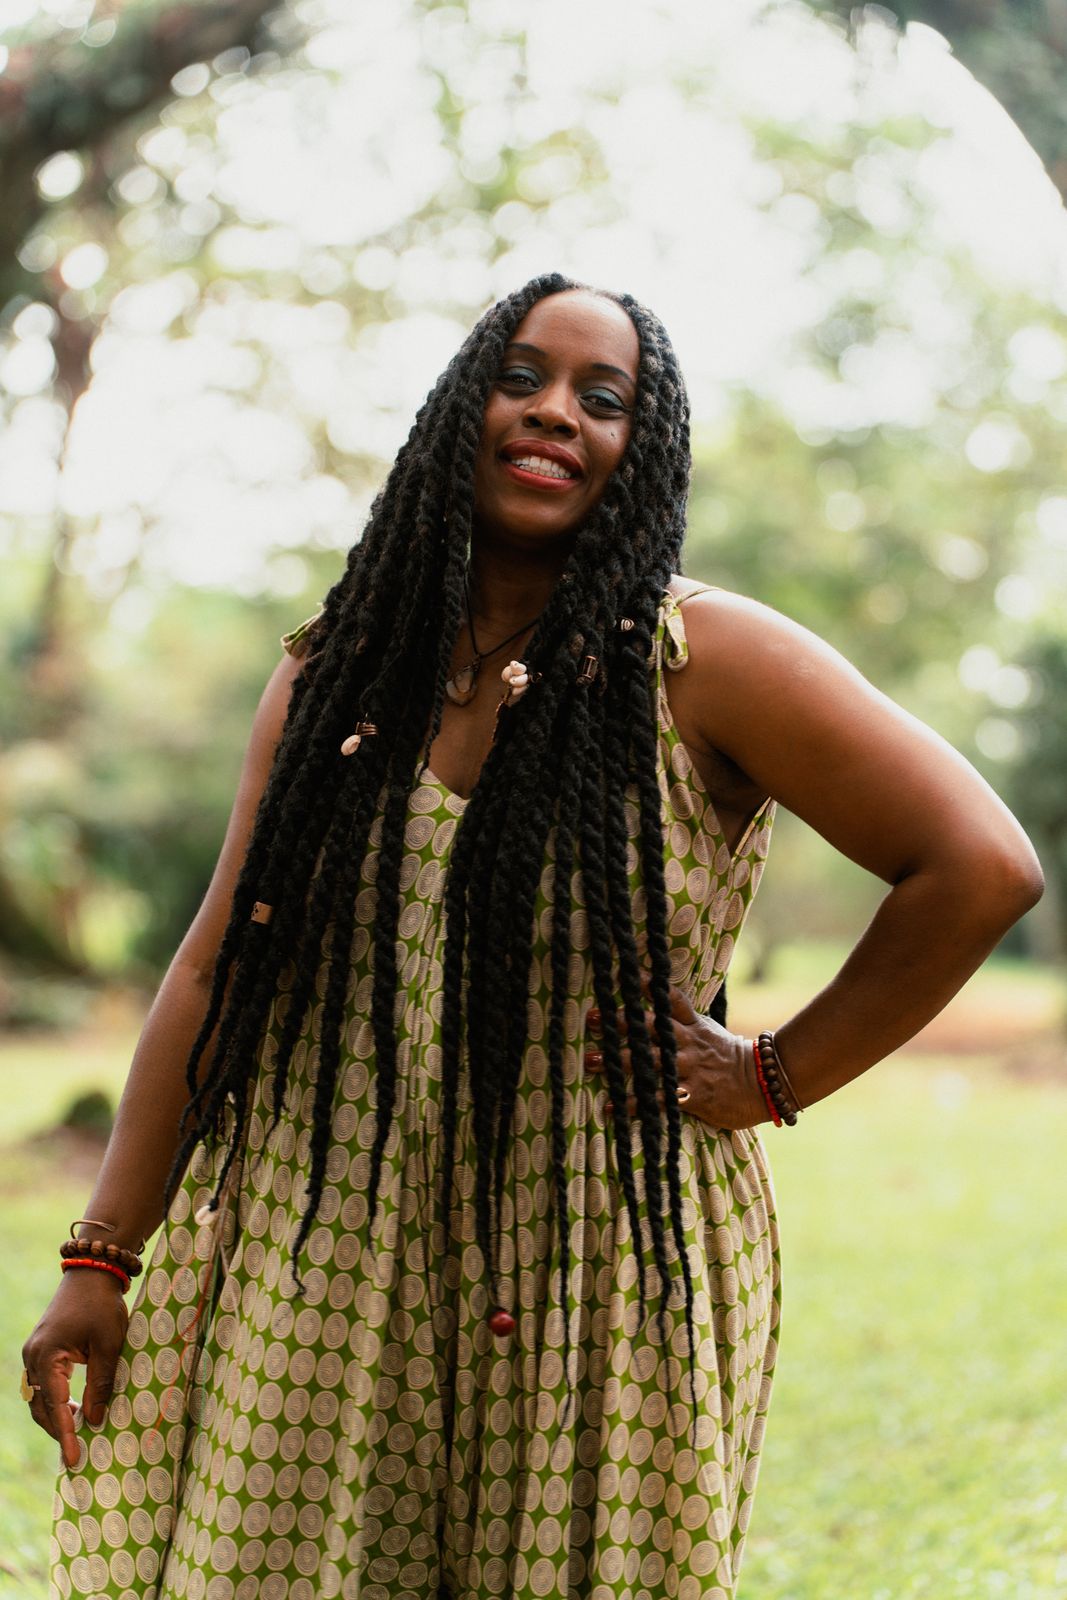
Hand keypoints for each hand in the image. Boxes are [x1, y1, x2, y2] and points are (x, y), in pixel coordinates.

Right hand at [21, 1270, 128, 1469]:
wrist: (92, 1273)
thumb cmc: (102, 1306)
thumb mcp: (108, 1345)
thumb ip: (100, 1383)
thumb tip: (95, 1420)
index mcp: (47, 1356)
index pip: (55, 1406)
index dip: (66, 1434)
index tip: (74, 1458)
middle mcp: (33, 1357)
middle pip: (41, 1407)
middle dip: (58, 1431)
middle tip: (77, 1454)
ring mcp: (33, 1353)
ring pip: (38, 1398)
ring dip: (55, 1418)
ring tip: (77, 1437)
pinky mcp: (40, 1350)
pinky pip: (42, 1385)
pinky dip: (54, 1402)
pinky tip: (73, 1411)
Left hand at [583, 977, 767, 1130]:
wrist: (765, 1085)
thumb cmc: (730, 1058)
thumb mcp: (708, 1031)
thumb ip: (683, 1021)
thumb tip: (656, 1004)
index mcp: (693, 1025)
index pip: (669, 999)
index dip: (647, 984)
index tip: (623, 973)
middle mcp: (688, 1044)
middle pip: (652, 1028)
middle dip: (621, 1022)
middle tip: (593, 1018)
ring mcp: (689, 1069)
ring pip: (650, 1062)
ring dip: (618, 1061)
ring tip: (592, 1061)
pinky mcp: (692, 1096)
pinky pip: (658, 1099)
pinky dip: (634, 1104)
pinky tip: (611, 1107)